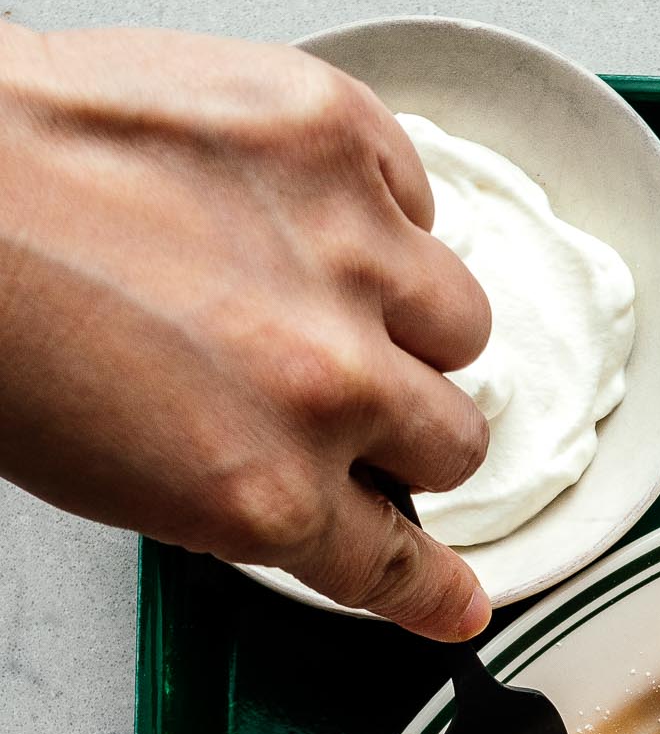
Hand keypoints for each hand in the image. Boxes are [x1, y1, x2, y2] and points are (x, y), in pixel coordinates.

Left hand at [0, 23, 491, 639]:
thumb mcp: (123, 479)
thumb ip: (255, 501)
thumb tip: (329, 505)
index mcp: (264, 492)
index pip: (394, 563)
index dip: (434, 586)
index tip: (457, 599)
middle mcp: (325, 386)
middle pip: (456, 443)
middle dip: (407, 429)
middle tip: (346, 390)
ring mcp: (345, 254)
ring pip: (462, 325)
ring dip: (411, 320)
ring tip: (319, 285)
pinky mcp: (333, 135)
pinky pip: (419, 196)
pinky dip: (377, 208)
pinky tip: (295, 205)